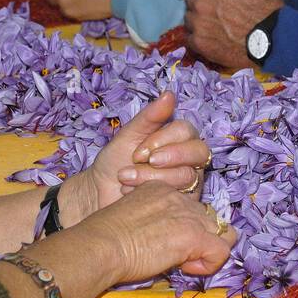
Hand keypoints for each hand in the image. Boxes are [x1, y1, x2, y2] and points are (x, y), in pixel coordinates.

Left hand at [64, 91, 211, 223]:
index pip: (186, 130)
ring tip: (126, 180)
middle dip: (171, 156)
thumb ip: (150, 116)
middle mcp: (187, 159)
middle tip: (146, 162)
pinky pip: (183, 198)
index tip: (138, 151)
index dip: (164, 139)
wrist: (99, 192)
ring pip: (187, 175)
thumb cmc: (115, 161)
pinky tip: (132, 193)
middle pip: (199, 151)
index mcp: (176, 138)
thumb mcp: (129, 134)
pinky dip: (156, 194)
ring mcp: (188, 182)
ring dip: (154, 177)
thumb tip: (170, 94)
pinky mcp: (184, 204)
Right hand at [81, 181, 236, 282]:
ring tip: (185, 263)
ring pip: (222, 231)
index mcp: (161, 189)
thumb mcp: (131, 220)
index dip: (184, 228)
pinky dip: (209, 264)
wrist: (101, 245)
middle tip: (177, 257)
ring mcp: (189, 215)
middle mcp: (179, 197)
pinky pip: (221, 250)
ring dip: (207, 250)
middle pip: (209, 217)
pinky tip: (186, 269)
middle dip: (200, 239)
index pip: (189, 207)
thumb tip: (161, 244)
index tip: (164, 244)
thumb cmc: (104, 240)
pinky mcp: (194, 235)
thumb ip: (151, 223)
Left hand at [183, 0, 281, 70]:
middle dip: (202, 2)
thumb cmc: (265, 5)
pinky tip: (214, 39)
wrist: (272, 37)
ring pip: (190, 18)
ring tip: (217, 26)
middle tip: (218, 11)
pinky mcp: (198, 42)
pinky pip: (190, 37)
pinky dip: (200, 38)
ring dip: (200, 20)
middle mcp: (199, 0)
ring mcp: (196, 22)